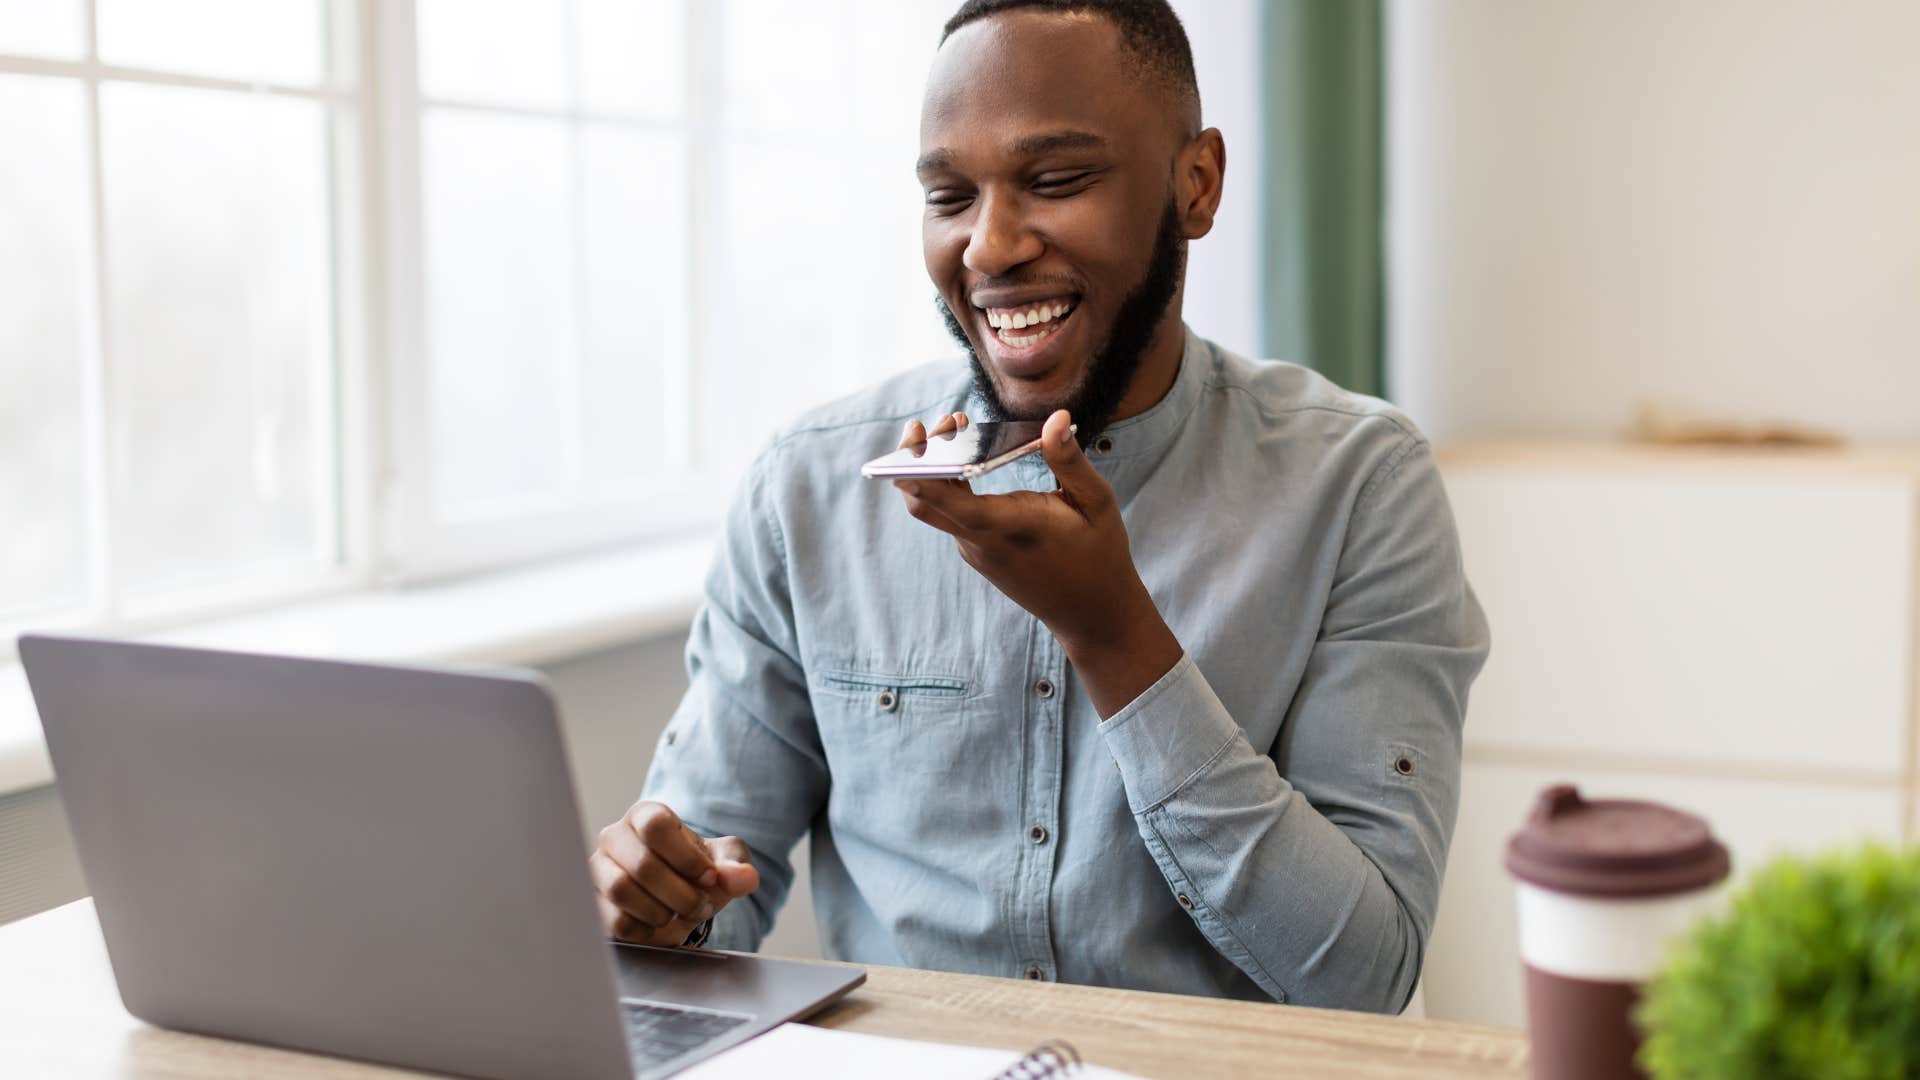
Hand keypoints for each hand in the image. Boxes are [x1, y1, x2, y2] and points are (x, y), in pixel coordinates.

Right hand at [590, 800, 759, 946]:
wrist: (675, 897)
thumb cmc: (696, 871)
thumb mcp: (723, 863)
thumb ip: (736, 866)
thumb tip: (745, 877)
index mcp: (646, 816)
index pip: (656, 826)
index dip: (687, 858)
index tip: (708, 877)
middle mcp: (614, 837)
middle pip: (642, 864)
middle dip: (680, 894)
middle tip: (701, 906)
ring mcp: (597, 870)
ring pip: (622, 891)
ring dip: (662, 912)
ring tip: (679, 916)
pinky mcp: (592, 904)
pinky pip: (615, 921)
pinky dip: (646, 931)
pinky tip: (659, 927)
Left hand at [893, 409, 1182, 715]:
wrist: (1092, 614)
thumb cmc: (1099, 555)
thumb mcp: (1095, 502)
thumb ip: (1069, 460)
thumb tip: (1055, 418)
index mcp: (1007, 526)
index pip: (943, 500)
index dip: (919, 467)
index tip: (924, 431)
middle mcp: (981, 542)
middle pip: (920, 502)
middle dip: (914, 459)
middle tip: (942, 421)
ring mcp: (976, 550)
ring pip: (934, 508)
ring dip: (934, 468)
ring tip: (957, 428)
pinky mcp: (979, 553)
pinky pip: (951, 516)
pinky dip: (949, 485)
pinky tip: (970, 459)